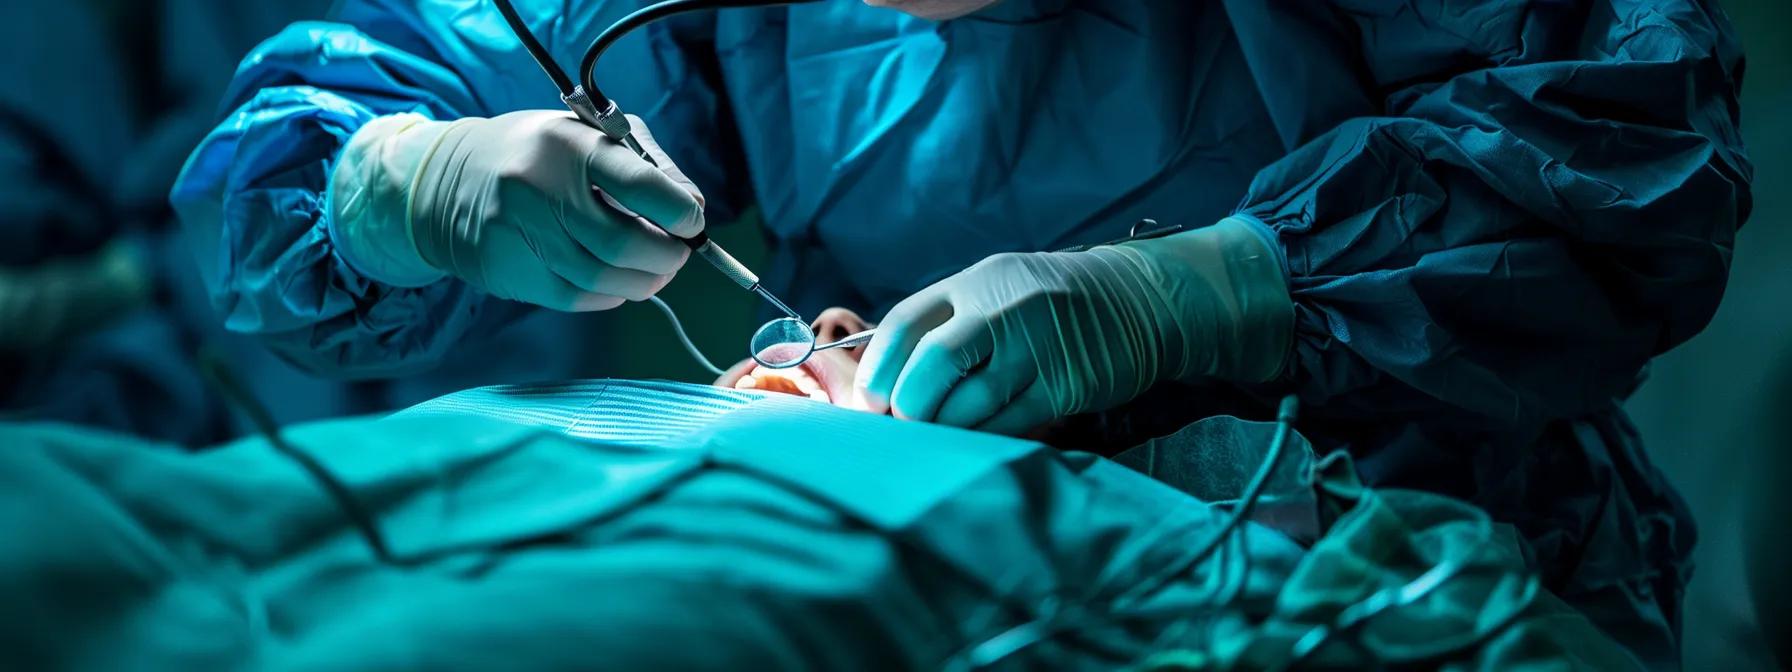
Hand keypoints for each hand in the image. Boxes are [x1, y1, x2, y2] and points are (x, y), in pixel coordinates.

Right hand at [332, 110, 703, 310]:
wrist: (446, 182)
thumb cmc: (537, 156)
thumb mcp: (586, 135)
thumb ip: (645, 164)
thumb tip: (691, 208)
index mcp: (567, 143)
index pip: (638, 183)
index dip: (678, 211)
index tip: (692, 221)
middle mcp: (539, 188)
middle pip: (622, 242)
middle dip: (666, 255)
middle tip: (678, 253)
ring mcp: (519, 234)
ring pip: (602, 279)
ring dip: (644, 282)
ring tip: (656, 271)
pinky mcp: (510, 272)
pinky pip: (576, 298)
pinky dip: (610, 296)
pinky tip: (618, 283)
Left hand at [852, 217, 1291, 434]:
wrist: (1137, 301)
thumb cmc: (1048, 306)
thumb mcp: (996, 292)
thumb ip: (946, 326)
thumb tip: (886, 385)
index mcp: (974, 282)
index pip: (905, 323)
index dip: (878, 368)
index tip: (868, 402)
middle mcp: (1002, 309)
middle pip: (933, 364)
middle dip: (909, 405)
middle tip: (904, 426)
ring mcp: (1037, 347)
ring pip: (969, 402)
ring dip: (943, 429)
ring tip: (937, 438)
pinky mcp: (1065, 385)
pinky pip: (1007, 423)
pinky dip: (981, 437)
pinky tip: (976, 440)